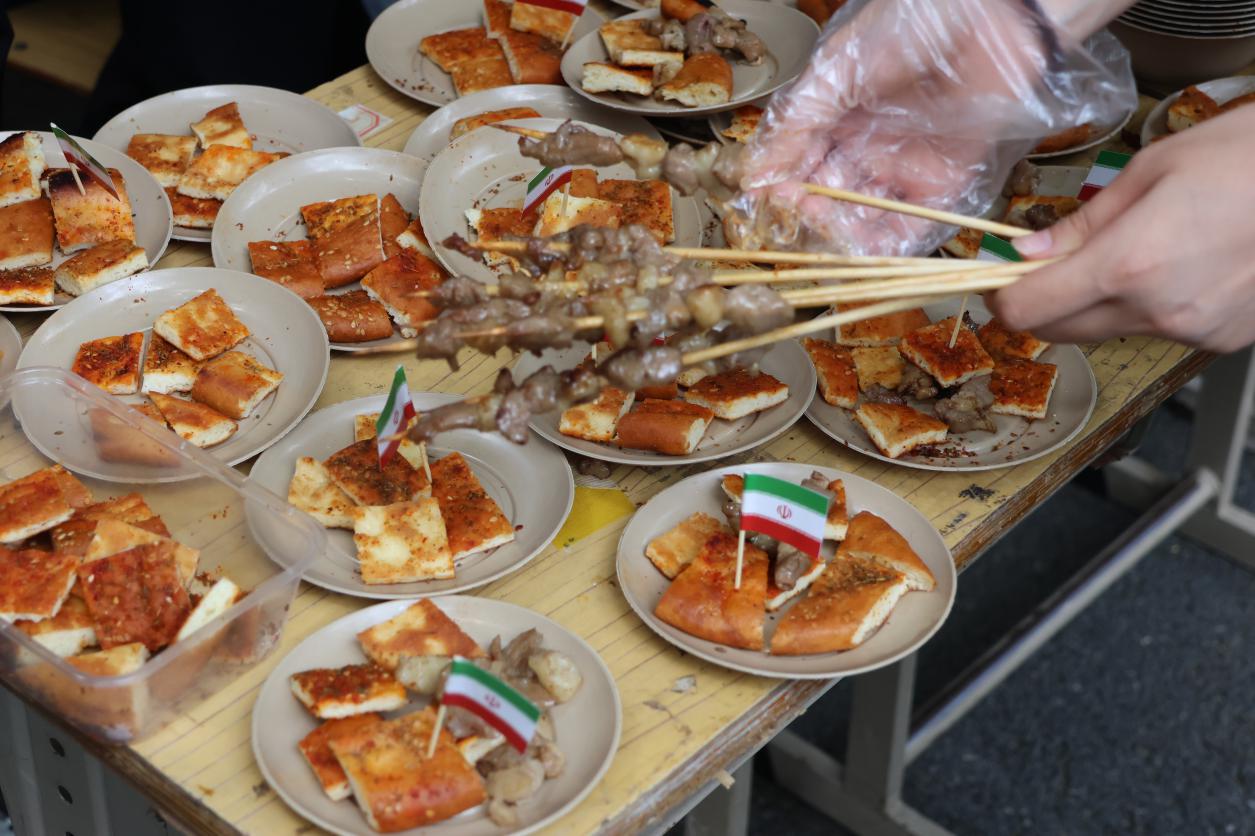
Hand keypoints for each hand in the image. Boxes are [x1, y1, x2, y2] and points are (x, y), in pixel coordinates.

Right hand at [729, 0, 1134, 255]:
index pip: (798, 167)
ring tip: (823, 225)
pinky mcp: (944, 186)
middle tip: (794, 214)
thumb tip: (754, 176)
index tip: (765, 200)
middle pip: (827, 199)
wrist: (990, 16)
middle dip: (807, 214)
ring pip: (862, 220)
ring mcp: (904, 169)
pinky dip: (883, 246)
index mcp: (839, 118)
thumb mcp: (834, 71)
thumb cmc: (913, 24)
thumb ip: (794, 125)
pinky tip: (858, 245)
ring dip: (838, 231)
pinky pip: (909, 229)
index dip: (780, 188)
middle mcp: (869, 148)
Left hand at [989, 105, 1254, 352]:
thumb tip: (1029, 251)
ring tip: (1135, 252)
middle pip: (1060, 331)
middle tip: (1051, 264)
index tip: (1001, 278)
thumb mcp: (1154, 170)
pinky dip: (1147, 308)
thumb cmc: (1248, 157)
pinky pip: (1157, 331)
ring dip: (1097, 304)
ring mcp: (1193, 332)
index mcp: (1130, 264)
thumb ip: (1083, 222)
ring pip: (1108, 332)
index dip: (1004, 296)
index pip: (1030, 310)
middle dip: (1043, 302)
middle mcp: (1158, 310)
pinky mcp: (1220, 340)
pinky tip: (1178, 267)